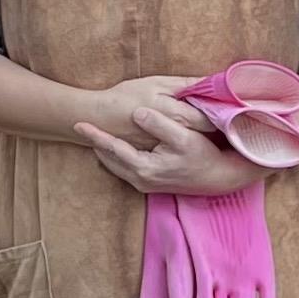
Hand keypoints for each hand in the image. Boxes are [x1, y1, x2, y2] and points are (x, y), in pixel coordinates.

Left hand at [76, 107, 261, 197]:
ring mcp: (145, 184)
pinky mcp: (151, 184)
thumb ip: (159, 124)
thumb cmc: (204, 155)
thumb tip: (137, 113)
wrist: (220, 178)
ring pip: (115, 166)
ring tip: (94, 136)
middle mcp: (141, 179)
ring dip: (104, 151)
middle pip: (109, 160)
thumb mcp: (184, 137)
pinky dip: (116, 158)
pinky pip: (125, 170)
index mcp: (145, 167)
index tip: (78, 123)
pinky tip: (114, 148)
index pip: (113, 148)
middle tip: (81, 127)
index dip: (95, 135)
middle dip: (96, 143)